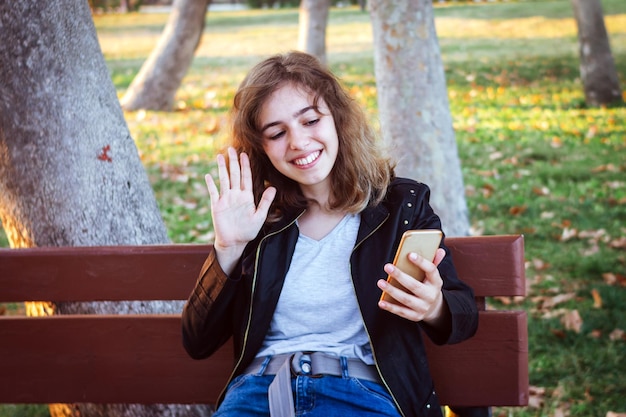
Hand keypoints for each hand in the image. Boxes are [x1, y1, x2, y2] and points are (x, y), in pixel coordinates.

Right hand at [205, 147, 275, 273]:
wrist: (235, 242)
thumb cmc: (248, 231)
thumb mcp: (260, 216)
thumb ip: (265, 202)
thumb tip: (273, 187)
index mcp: (246, 196)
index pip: (246, 177)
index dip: (245, 165)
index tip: (245, 154)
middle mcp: (235, 195)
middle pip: (234, 175)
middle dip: (233, 162)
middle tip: (231, 148)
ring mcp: (225, 199)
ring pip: (223, 180)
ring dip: (221, 168)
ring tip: (219, 156)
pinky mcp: (217, 206)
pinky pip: (213, 192)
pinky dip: (211, 184)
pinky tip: (208, 176)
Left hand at [377, 248, 447, 325]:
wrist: (434, 308)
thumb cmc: (429, 285)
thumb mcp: (433, 275)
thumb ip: (434, 262)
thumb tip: (439, 250)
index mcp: (436, 282)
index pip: (431, 271)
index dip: (421, 262)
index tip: (410, 254)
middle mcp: (431, 296)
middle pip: (415, 286)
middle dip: (400, 276)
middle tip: (387, 266)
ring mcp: (423, 307)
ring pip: (406, 299)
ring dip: (392, 291)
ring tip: (381, 282)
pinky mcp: (415, 316)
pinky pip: (401, 312)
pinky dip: (390, 307)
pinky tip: (381, 302)